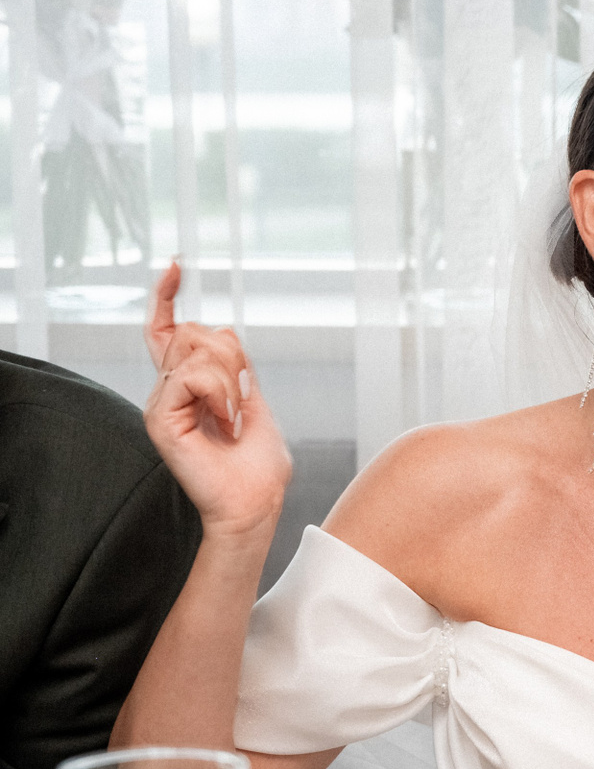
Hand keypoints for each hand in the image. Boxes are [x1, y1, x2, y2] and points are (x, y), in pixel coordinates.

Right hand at [143, 263, 291, 538]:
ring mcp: (160, 403)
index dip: (168, 297)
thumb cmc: (258, 465)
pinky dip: (221, 393)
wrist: (255, 502)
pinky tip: (226, 421)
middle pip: (195, 334)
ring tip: (234, 417)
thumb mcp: (254, 401)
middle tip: (243, 402)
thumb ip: (235, 367)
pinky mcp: (159, 417)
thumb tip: (220, 328)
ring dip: (232, 381)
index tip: (176, 266)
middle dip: (232, 357)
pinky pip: (193, 376)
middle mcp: (167, 391)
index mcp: (188, 386)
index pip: (168, 331)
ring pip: (197, 352)